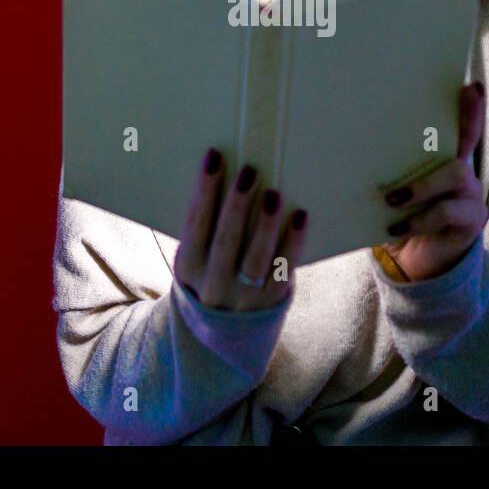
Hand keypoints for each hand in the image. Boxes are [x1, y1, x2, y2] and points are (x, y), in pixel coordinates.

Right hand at [173, 148, 307, 310]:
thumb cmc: (210, 274)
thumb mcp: (196, 257)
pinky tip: (300, 216)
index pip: (195, 222)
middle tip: (249, 171)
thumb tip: (226, 174)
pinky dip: (293, 242)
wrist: (223, 332)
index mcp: (188, 267)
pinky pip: (284, 269)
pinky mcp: (271, 301)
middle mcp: (213, 284)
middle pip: (225, 238)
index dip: (204, 189)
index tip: (214, 157)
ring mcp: (243, 296)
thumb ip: (206, 227)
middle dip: (237, 203)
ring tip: (274, 193)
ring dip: (265, 223)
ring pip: (255, 257)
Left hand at [380, 81, 487, 281]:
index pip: (462, 129)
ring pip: (455, 174)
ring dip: (421, 184)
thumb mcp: (390, 194)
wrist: (416, 265)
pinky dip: (418, 219)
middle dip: (463, 121)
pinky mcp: (470, 222)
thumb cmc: (400, 221)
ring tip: (392, 198)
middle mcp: (463, 174)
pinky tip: (395, 227)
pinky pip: (446, 212)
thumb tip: (341, 149)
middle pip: (465, 142)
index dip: (470, 109)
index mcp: (443, 162)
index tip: (472, 86)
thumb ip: (383, 173)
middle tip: (452, 108)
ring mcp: (471, 197)